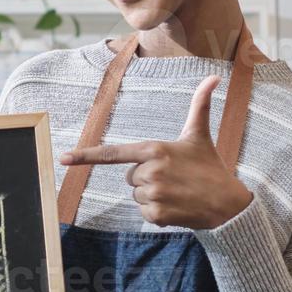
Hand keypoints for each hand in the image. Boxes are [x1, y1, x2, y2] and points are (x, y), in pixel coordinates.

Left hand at [59, 74, 253, 229]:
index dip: (85, 156)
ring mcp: (153, 194)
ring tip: (177, 192)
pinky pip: (144, 213)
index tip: (63, 158)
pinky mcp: (157, 215)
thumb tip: (214, 76)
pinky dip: (158, 213)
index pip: (113, 154)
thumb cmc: (210, 166)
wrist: (228, 203)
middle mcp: (150, 171)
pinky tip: (177, 207)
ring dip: (152, 196)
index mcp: (154, 149)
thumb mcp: (200, 135)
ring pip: (136, 196)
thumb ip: (200, 104)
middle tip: (173, 177)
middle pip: (129, 177)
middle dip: (147, 178)